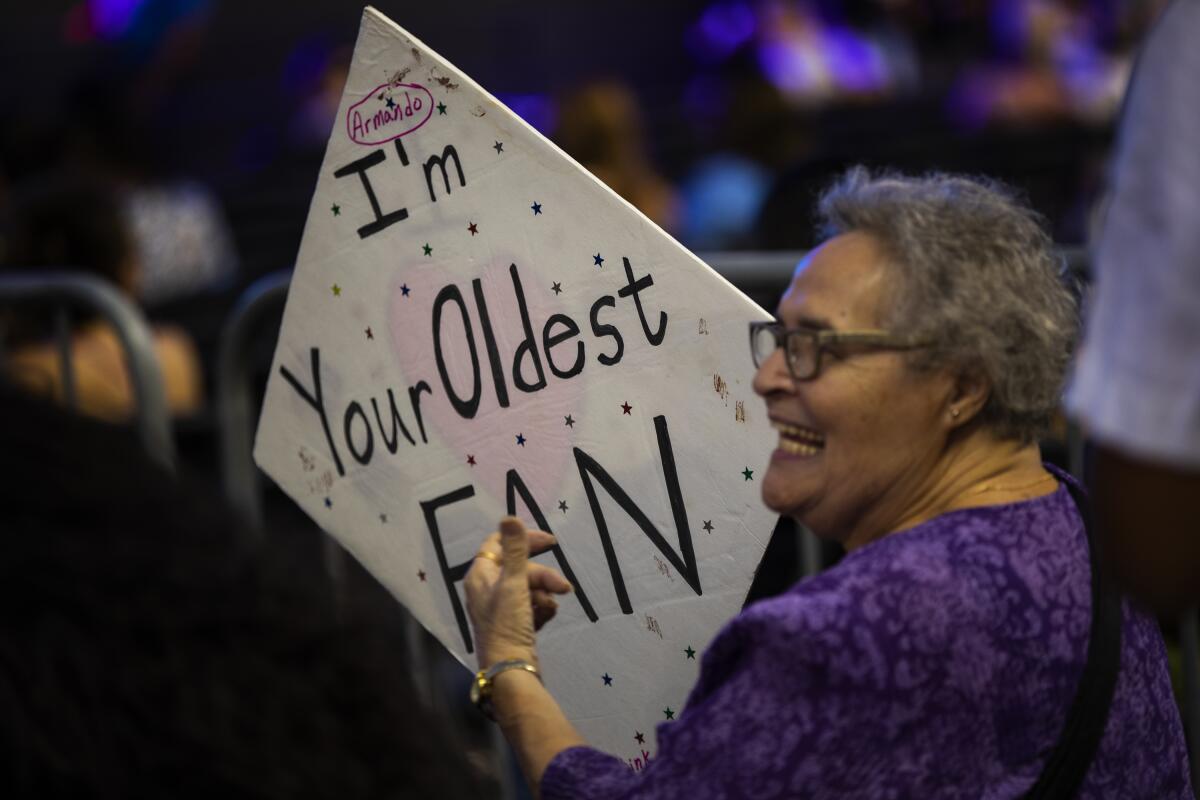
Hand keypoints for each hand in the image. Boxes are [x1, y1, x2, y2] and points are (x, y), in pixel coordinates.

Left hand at [465, 517, 572, 669]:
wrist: (511, 670)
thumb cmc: (507, 625)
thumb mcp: (513, 583)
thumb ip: (514, 549)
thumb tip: (508, 516)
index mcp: (480, 575)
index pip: (499, 543)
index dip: (524, 539)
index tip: (551, 542)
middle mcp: (487, 588)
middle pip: (520, 568)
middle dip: (543, 576)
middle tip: (563, 586)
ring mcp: (500, 608)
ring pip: (529, 587)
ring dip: (544, 594)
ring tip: (551, 607)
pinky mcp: (513, 623)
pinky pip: (531, 605)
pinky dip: (541, 608)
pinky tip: (547, 617)